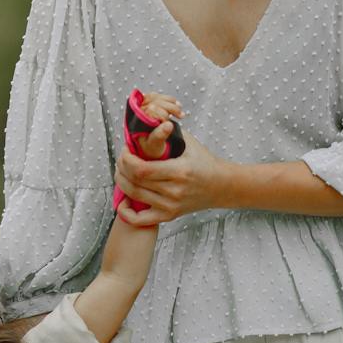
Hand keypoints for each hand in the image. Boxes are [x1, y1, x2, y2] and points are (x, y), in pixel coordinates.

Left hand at [116, 132, 230, 225]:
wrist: (221, 186)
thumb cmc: (205, 163)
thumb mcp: (189, 143)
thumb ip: (167, 132)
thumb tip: (146, 122)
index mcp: (179, 171)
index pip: (141, 169)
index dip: (127, 160)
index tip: (126, 150)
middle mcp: (174, 191)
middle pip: (135, 182)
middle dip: (122, 168)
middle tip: (121, 158)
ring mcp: (171, 206)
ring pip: (135, 196)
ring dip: (122, 183)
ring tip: (122, 172)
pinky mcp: (169, 216)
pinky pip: (141, 220)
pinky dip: (127, 213)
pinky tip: (124, 201)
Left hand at [133, 92, 184, 160]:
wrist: (149, 147)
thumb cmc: (150, 147)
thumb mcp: (155, 144)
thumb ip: (160, 135)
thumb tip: (169, 125)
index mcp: (137, 120)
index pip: (151, 109)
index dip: (163, 115)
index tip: (170, 122)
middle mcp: (138, 111)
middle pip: (156, 101)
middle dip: (171, 108)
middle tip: (180, 116)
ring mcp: (143, 106)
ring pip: (158, 97)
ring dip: (172, 103)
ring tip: (179, 112)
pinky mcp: (148, 104)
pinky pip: (159, 96)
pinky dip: (170, 100)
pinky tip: (177, 105)